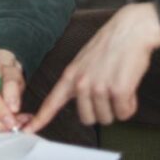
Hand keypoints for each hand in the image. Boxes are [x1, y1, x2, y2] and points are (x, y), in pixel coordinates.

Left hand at [25, 3, 159, 132]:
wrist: (130, 31)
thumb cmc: (110, 46)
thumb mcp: (84, 62)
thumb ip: (79, 81)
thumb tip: (81, 101)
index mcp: (70, 75)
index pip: (52, 101)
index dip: (41, 118)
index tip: (28, 129)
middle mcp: (81, 83)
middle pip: (87, 119)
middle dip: (101, 112)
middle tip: (109, 94)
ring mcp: (99, 87)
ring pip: (108, 118)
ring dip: (117, 108)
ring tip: (120, 86)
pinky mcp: (118, 90)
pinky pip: (125, 113)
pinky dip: (130, 105)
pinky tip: (129, 88)